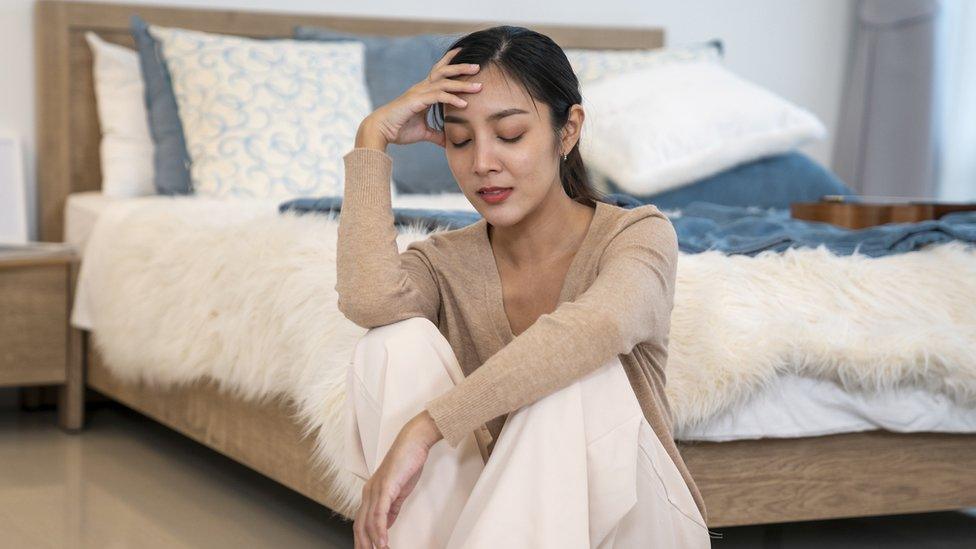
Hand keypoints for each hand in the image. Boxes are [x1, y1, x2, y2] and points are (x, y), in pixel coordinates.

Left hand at [354, 410, 443, 548]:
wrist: (413, 442)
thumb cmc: (407, 462)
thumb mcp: (399, 490)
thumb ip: (392, 507)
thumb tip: (387, 524)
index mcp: (371, 492)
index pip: (361, 521)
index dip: (363, 538)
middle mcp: (369, 492)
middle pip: (360, 525)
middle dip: (363, 544)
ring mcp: (375, 489)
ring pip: (368, 522)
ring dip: (373, 541)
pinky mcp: (385, 487)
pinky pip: (380, 514)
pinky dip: (380, 530)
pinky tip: (382, 541)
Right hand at [359, 47, 482, 148]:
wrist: (381, 131)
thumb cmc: (399, 129)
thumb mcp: (423, 132)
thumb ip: (436, 135)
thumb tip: (447, 142)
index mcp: (423, 91)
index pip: (438, 72)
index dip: (450, 61)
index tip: (463, 54)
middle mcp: (422, 88)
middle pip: (444, 72)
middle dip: (461, 68)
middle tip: (478, 66)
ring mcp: (419, 93)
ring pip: (444, 83)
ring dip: (462, 84)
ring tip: (478, 87)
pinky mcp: (416, 101)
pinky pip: (438, 96)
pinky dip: (452, 99)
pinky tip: (464, 104)